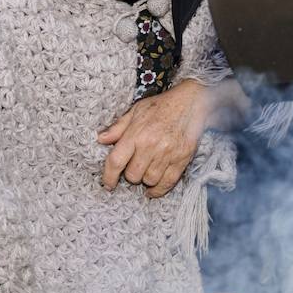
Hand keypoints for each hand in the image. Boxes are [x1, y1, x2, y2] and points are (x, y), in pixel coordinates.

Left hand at [99, 80, 213, 196]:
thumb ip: (118, 127)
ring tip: (145, 171)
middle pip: (133, 175)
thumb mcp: (135, 111)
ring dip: (144, 179)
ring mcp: (167, 154)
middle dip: (130, 175)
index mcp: (136, 134)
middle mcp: (150, 146)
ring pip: (149, 180)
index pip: (116, 161)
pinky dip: (159, 190)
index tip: (108, 184)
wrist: (191, 103)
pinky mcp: (181, 160)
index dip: (109, 176)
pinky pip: (168, 182)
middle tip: (133, 167)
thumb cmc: (161, 106)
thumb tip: (101, 139)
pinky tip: (153, 189)